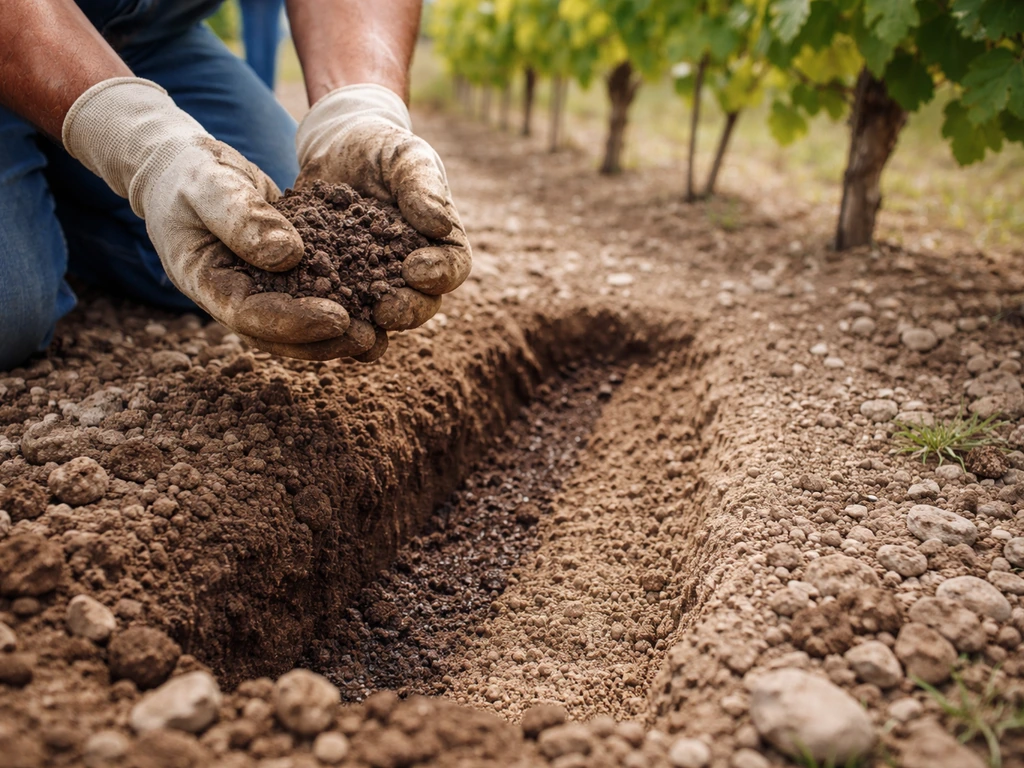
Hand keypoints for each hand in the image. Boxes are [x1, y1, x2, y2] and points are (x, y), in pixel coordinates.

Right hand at [62, 77, 376, 359]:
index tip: (338, 318)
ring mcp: (257, 292)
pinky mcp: (281, 279)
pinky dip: (343, 306)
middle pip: (277, 336)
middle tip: (368, 340)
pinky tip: (378, 305)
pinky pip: (311, 299)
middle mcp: (233, 297)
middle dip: (322, 343)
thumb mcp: (207, 183)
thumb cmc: (189, 173)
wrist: (187, 170)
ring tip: (378, 337)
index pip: (249, 315)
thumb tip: (287, 255)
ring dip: (336, 338)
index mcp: (206, 281)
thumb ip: (240, 215)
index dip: (294, 322)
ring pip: (296, 329)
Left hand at [295, 84, 470, 330]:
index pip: (454, 267)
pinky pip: (339, 308)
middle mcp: (414, 271)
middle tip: (385, 310)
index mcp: (441, 243)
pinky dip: (329, 316)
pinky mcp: (340, 285)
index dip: (440, 275)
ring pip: (381, 314)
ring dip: (369, 324)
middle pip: (422, 303)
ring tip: (350, 323)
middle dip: (406, 310)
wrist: (336, 149)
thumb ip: (423, 186)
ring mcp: (376, 282)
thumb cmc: (382, 147)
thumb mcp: (406, 155)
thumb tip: (440, 225)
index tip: (417, 270)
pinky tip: (311, 316)